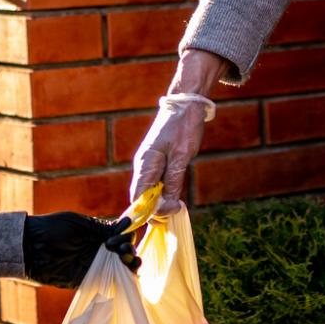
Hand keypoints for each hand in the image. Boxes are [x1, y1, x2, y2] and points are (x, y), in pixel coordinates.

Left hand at [23, 213, 138, 287]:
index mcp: (99, 234)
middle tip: (124, 253)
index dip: (127, 238)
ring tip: (129, 265)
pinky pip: (107, 284)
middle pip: (125, 254)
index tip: (118, 240)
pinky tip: (125, 279)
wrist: (30, 248)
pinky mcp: (87, 281)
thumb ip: (103, 228)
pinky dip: (119, 283)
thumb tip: (128, 222)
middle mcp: (99, 251)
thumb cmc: (52, 229)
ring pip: (120, 270)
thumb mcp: (79, 224)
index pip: (123, 237)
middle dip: (131, 253)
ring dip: (130, 268)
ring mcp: (94, 266)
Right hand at [129, 92, 212, 216]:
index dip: (148, 214)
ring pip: (149, 191)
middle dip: (155, 210)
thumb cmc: (183, 127)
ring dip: (161, 201)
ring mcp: (148, 163)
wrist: (186, 104)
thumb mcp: (181, 157)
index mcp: (144, 165)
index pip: (138, 199)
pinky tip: (174, 195)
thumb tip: (166, 208)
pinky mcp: (156, 161)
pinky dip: (164, 191)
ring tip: (176, 206)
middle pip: (142, 198)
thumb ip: (173, 183)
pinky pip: (156, 182)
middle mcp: (142, 165)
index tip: (165, 219)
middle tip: (175, 212)